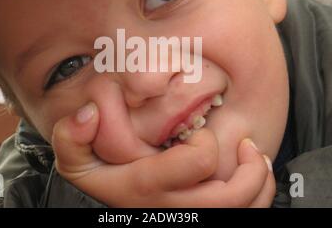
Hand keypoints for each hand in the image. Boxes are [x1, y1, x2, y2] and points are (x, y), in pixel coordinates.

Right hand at [52, 102, 275, 206]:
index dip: (206, 143)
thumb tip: (90, 114)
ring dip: (259, 185)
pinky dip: (257, 199)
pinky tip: (254, 178)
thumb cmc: (98, 176)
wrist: (107, 204)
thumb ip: (72, 134)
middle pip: (229, 199)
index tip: (199, 130)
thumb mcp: (74, 157)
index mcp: (145, 186)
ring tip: (257, 160)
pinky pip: (239, 218)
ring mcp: (185, 219)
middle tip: (247, 144)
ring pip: (240, 213)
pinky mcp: (195, 220)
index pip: (196, 163)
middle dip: (249, 171)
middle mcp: (170, 209)